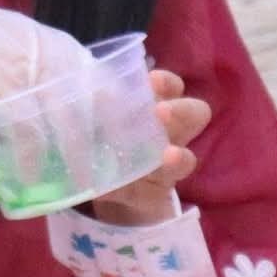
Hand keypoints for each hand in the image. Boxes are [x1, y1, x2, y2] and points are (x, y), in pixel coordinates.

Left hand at [89, 69, 209, 225]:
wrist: (102, 181)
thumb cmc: (102, 133)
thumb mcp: (95, 116)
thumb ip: (91, 105)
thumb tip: (80, 97)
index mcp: (157, 104)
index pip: (173, 87)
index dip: (166, 83)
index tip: (150, 80)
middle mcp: (171, 133)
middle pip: (195, 115)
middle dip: (180, 111)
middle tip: (160, 112)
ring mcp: (167, 167)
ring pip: (185, 159)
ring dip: (176, 157)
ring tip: (167, 155)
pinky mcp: (154, 196)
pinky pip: (150, 195)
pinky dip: (130, 191)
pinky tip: (109, 188)